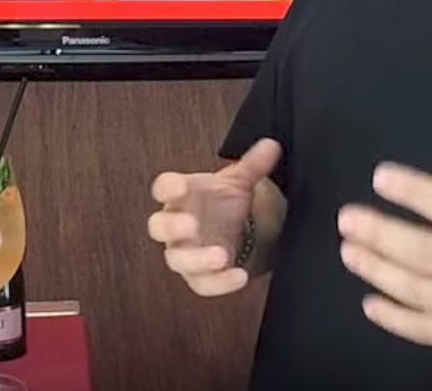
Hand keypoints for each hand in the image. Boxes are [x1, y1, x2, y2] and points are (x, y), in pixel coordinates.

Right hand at [147, 139, 281, 296]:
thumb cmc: (222, 202)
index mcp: (181, 195)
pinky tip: (239, 277)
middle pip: (160, 227)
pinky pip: (202, 284)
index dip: (168, 188)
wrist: (231, 230)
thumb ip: (252, 165)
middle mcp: (176, 225)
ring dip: (196, 259)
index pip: (164, 187)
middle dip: (172, 227)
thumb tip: (271, 146)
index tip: (179, 186)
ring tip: (220, 256)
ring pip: (178, 260)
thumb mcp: (237, 182)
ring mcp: (184, 252)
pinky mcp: (198, 275)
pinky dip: (219, 283)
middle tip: (191, 225)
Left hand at [337, 111, 431, 368]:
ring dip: (381, 272)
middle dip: (382, 235)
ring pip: (421, 291)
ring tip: (349, 252)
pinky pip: (431, 331)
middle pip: (426, 251)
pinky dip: (399, 321)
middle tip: (347, 218)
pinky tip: (370, 305)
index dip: (416, 191)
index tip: (381, 177)